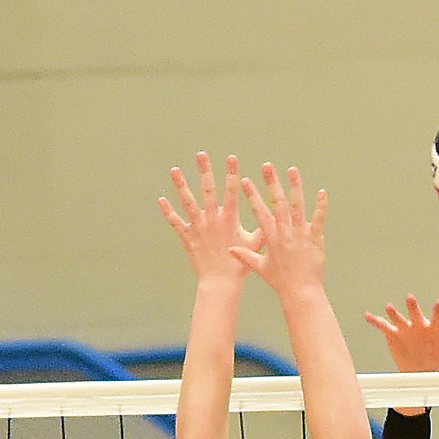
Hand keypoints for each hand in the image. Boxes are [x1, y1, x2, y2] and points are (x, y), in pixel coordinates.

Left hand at [160, 152, 260, 283]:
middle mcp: (213, 220)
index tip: (231, 158)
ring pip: (188, 202)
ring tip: (175, 170)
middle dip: (205, 171)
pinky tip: (162, 200)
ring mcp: (199, 228)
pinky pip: (176, 222)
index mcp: (229, 220)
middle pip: (208, 190)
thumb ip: (263, 229)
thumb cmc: (239, 266)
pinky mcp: (188, 237)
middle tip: (201, 154)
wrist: (221, 283)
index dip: (232, 174)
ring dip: (181, 185)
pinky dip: (169, 212)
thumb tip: (276, 217)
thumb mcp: (255, 246)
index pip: (232, 192)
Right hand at [232, 164, 325, 296]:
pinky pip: (318, 219)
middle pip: (277, 203)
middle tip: (267, 166)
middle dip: (271, 183)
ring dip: (295, 187)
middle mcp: (285, 232)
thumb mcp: (261, 268)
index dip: (252, 195)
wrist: (300, 292)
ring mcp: (300, 234)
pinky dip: (321, 206)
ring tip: (292, 170)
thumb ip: (246, 256)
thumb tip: (231, 250)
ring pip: (298, 206)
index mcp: (271, 237)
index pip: (259, 212)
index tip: (245, 180)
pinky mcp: (315, 239)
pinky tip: (322, 192)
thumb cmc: (281, 281)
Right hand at [365, 295, 438, 374]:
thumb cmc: (438, 361)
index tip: (438, 304)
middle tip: (411, 299)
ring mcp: (405, 329)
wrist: (420, 373)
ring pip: (399, 318)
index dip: (437, 312)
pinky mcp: (393, 334)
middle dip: (413, 307)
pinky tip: (368, 316)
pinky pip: (383, 326)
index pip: (436, 318)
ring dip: (394, 313)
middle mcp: (418, 325)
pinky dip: (375, 321)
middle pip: (415, 313)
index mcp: (432, 328)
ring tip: (390, 307)